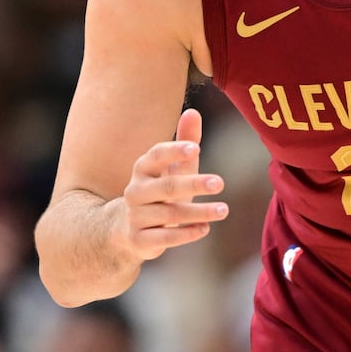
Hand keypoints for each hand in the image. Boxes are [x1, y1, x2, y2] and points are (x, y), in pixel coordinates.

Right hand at [115, 109, 227, 262]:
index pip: (156, 156)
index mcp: (143, 168)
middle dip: (193, 183)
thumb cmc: (160, 191)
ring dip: (198, 212)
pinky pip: (164, 238)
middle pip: (166, 186)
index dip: (174, 151)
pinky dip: (186, 234)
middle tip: (220, 182)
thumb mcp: (173, 168)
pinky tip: (205, 228)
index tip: (194, 149)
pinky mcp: (139, 240)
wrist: (127, 228)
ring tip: (223, 209)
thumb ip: (186, 142)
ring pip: (169, 214)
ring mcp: (135, 216)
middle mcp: (136, 191)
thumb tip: (193, 112)